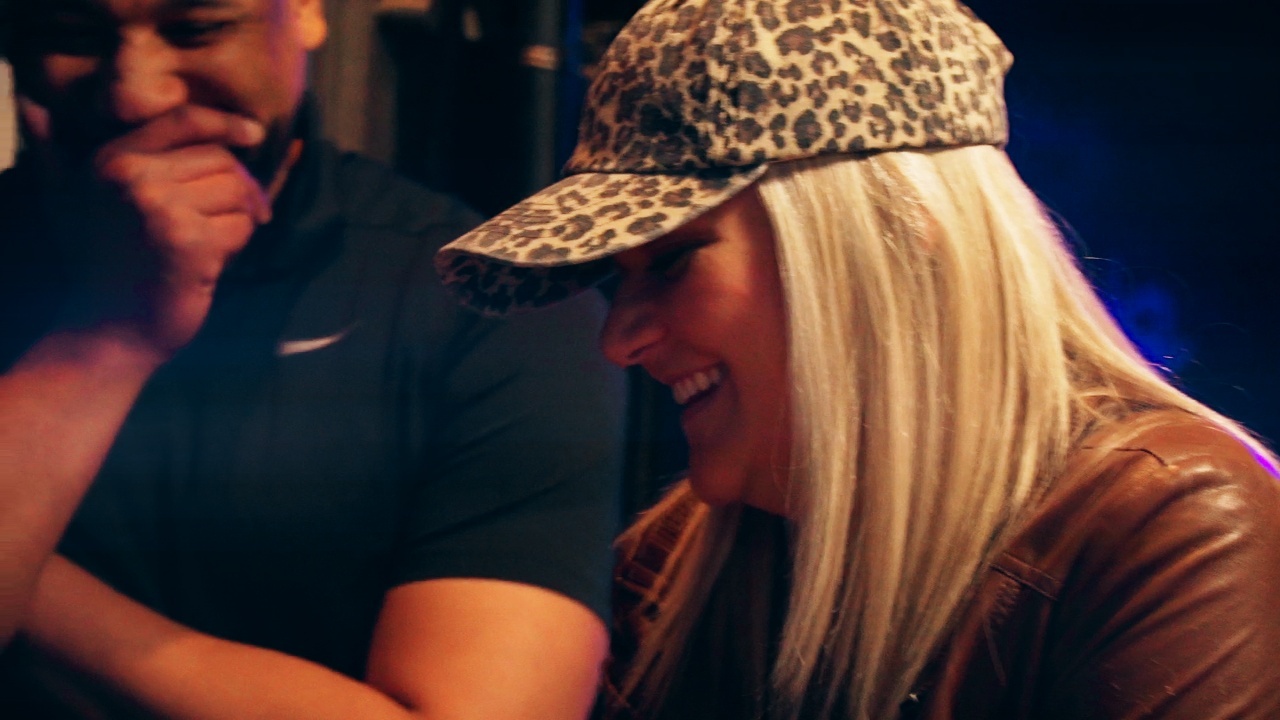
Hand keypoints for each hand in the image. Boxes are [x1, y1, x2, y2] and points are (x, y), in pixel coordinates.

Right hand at [23, 101, 271, 359]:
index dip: (226, 124)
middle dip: (231, 192)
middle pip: (222, 160)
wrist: (109, 330)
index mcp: (112, 159)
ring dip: (235, 221)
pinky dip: (237, 246)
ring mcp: (160, 208)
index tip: (255, 134)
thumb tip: (28, 94)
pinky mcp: (190, 241)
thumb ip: (82, 150)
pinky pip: (243, 226)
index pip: (184, 120)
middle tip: (211, 224)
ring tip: (203, 245)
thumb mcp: (92, 198)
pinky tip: (207, 264)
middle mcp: (131, 176)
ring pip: (238, 192)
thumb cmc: (110, 264)